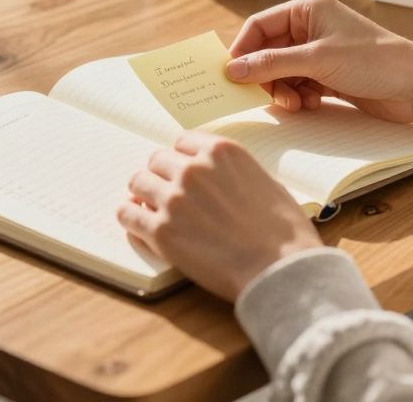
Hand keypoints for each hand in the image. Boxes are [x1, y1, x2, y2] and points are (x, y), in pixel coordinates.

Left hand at [117, 132, 322, 301]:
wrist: (280, 270)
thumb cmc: (285, 233)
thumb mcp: (267, 184)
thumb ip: (235, 174)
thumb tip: (220, 179)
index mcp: (222, 152)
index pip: (182, 141)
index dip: (181, 158)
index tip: (181, 172)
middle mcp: (193, 169)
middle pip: (157, 160)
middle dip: (161, 176)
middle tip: (168, 195)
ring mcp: (174, 198)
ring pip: (137, 183)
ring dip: (143, 195)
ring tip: (150, 210)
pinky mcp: (161, 231)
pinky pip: (127, 215)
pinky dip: (130, 218)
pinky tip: (139, 226)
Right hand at [226, 0, 412, 124]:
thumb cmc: (373, 61)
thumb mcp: (317, 60)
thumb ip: (272, 64)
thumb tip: (232, 69)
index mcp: (307, 10)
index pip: (259, 26)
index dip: (243, 50)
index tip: (231, 75)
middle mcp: (311, 27)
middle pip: (267, 52)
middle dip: (266, 76)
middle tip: (270, 96)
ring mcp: (319, 52)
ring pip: (281, 72)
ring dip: (282, 90)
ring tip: (296, 103)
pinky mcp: (328, 75)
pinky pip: (297, 85)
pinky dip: (298, 96)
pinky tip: (312, 103)